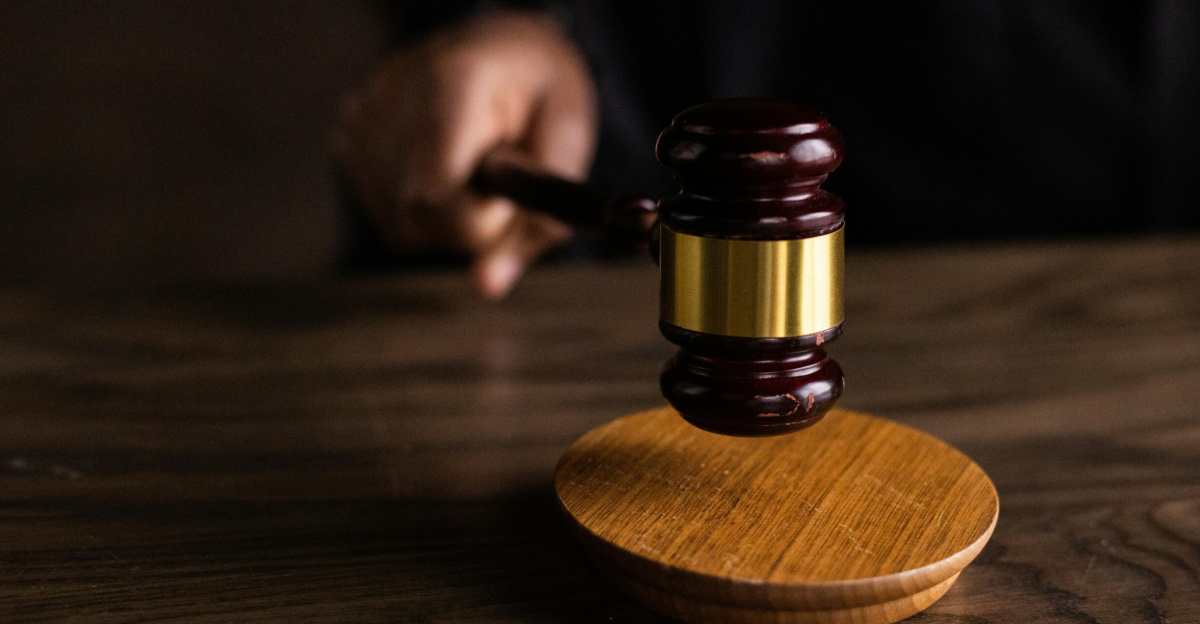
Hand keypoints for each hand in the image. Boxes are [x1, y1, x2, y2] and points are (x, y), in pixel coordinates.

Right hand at [332, 11, 596, 297]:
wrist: (502, 47)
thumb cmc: (542, 94)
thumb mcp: (567, 143)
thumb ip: (538, 218)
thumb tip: (488, 286)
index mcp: (455, 82)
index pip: (436, 192)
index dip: (478, 219)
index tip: (507, 196)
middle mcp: (393, 94)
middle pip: (418, 215)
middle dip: (470, 222)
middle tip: (500, 181)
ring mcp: (363, 115)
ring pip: (401, 224)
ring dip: (447, 220)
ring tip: (473, 168)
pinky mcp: (348, 135)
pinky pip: (387, 213)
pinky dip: (423, 209)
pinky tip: (444, 169)